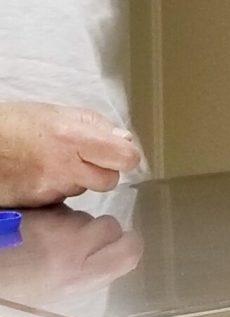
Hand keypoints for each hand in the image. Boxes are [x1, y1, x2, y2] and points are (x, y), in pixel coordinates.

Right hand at [0, 102, 140, 207]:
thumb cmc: (15, 124)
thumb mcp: (58, 113)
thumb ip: (95, 125)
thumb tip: (124, 139)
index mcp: (74, 138)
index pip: (124, 158)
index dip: (126, 156)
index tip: (120, 151)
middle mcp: (65, 167)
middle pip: (109, 181)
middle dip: (103, 171)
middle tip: (87, 158)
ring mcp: (51, 188)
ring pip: (84, 190)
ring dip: (78, 179)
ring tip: (55, 162)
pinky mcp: (38, 203)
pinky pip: (62, 198)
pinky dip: (58, 188)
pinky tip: (42, 174)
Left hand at [0, 206, 142, 304]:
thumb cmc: (21, 289)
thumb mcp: (62, 294)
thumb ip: (91, 274)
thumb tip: (111, 260)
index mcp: (83, 275)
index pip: (130, 249)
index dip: (128, 244)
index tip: (120, 245)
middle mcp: (75, 246)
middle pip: (110, 226)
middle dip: (100, 231)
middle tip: (79, 244)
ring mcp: (58, 223)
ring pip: (84, 216)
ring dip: (74, 224)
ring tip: (51, 240)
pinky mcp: (43, 208)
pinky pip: (61, 209)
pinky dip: (54, 216)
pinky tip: (39, 230)